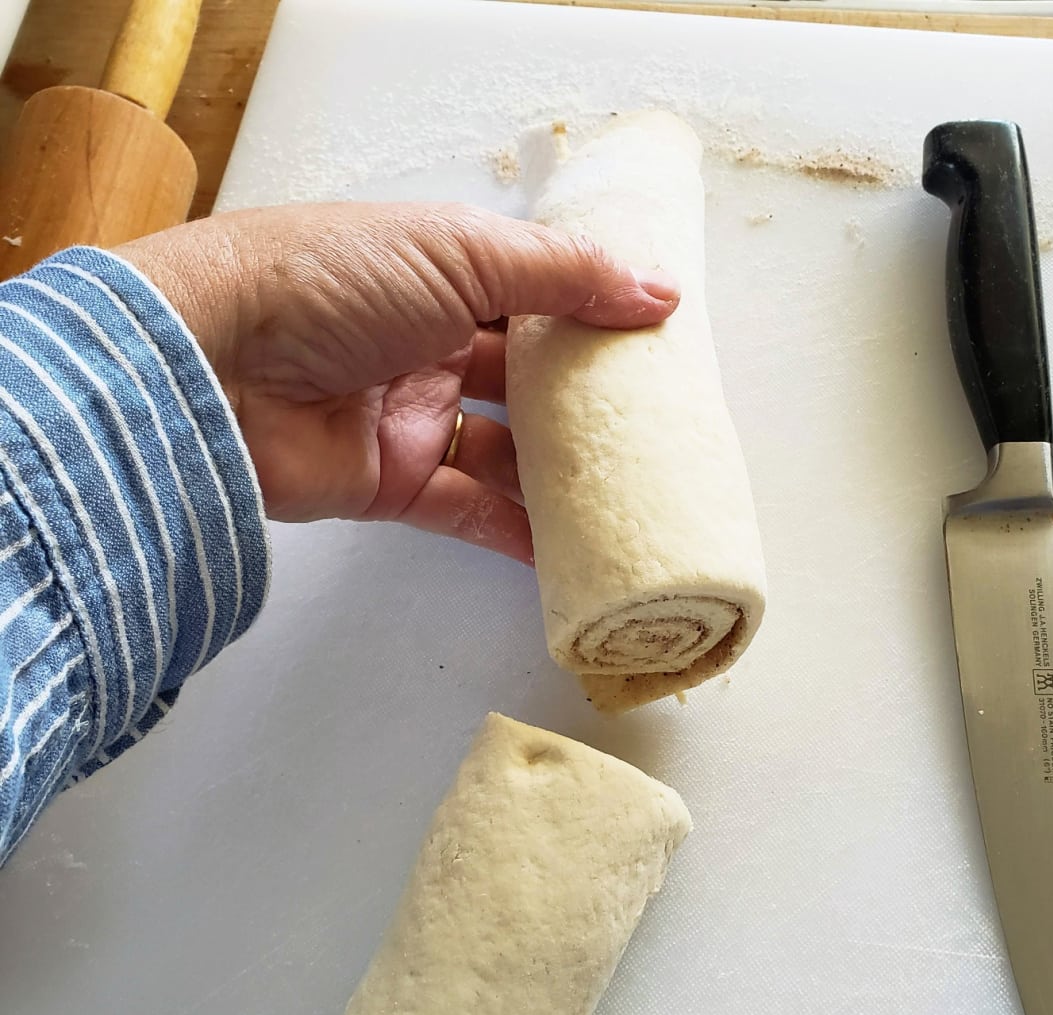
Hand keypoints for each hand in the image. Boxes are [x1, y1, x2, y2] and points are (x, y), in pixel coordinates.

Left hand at [116, 202, 678, 562]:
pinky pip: (472, 513)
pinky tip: (575, 547)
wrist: (214, 363)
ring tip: (632, 496)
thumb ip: (565, 275)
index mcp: (446, 275)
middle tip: (658, 433)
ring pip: (506, 454)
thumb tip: (660, 292)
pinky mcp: (394, 485)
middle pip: (528, 382)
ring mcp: (413, 418)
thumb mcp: (463, 251)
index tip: (661, 351)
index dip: (596, 320)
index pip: (539, 298)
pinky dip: (519, 532)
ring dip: (562, 475)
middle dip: (587, 406)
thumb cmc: (334, 281)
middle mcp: (433, 344)